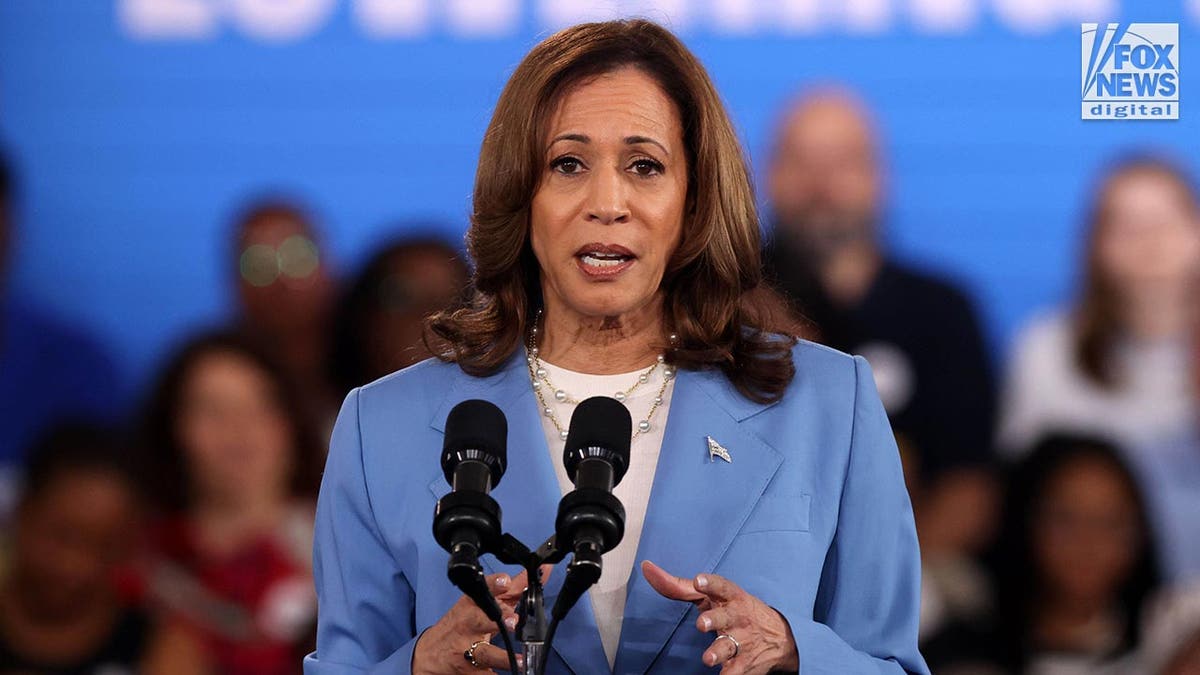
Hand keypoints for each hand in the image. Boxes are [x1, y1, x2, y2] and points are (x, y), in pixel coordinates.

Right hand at [412, 566, 547, 673]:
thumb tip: (543, 571)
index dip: (494, 585)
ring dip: (502, 656)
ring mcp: (467, 649)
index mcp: (471, 604)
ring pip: (485, 652)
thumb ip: (514, 589)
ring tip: (519, 660)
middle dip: (498, 618)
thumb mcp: (482, 603)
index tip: (505, 581)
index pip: (482, 590)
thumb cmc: (461, 624)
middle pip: (481, 619)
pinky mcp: (469, 671)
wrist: (430, 654)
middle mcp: (468, 624)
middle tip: (513, 620)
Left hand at [642, 560, 798, 673]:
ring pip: (729, 647)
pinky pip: (736, 672)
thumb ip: (678, 586)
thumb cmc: (734, 609)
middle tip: (702, 624)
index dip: (710, 583)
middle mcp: (737, 617)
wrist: (779, 636)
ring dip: (718, 652)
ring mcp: (742, 641)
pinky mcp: (744, 663)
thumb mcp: (711, 596)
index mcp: (729, 597)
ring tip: (708, 659)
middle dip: (714, 620)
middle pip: (725, 617)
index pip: (721, 586)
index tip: (698, 580)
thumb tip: (646, 568)